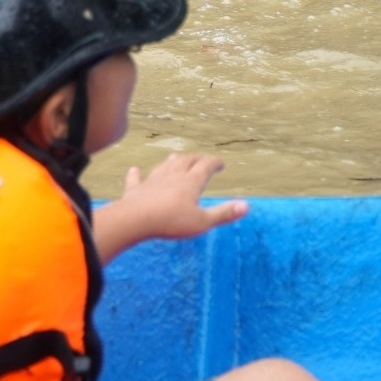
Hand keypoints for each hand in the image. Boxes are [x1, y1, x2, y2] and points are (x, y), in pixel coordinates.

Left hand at [95, 153, 247, 261]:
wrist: (136, 218)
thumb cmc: (172, 221)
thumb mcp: (203, 221)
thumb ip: (223, 213)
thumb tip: (246, 205)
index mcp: (190, 182)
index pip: (205, 166)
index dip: (214, 163)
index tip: (221, 163)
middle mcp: (172, 176)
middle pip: (185, 161)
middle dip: (196, 159)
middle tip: (202, 159)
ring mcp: (152, 180)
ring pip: (164, 166)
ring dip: (172, 161)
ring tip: (177, 158)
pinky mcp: (135, 189)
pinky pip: (136, 179)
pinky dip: (136, 174)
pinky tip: (134, 170)